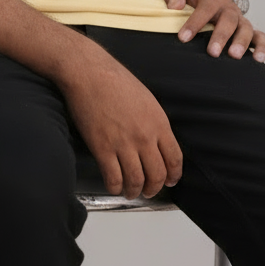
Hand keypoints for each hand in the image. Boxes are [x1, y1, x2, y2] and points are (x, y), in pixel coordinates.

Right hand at [61, 57, 183, 200]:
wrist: (89, 73)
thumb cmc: (115, 80)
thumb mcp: (147, 99)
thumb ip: (154, 122)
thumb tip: (155, 141)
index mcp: (159, 123)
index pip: (174, 158)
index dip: (173, 175)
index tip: (170, 180)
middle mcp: (145, 137)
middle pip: (157, 175)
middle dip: (154, 188)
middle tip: (149, 190)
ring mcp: (123, 144)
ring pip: (136, 181)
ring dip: (135, 191)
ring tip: (131, 192)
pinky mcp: (102, 149)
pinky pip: (113, 178)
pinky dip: (115, 188)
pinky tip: (114, 186)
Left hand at [164, 0, 264, 62]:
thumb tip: (174, 6)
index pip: (205, 9)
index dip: (195, 23)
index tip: (183, 38)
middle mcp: (229, 9)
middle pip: (228, 20)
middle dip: (221, 36)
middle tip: (212, 52)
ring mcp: (240, 20)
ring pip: (246, 29)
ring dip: (241, 42)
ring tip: (234, 56)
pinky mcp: (248, 31)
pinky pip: (260, 37)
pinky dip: (262, 47)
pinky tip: (258, 59)